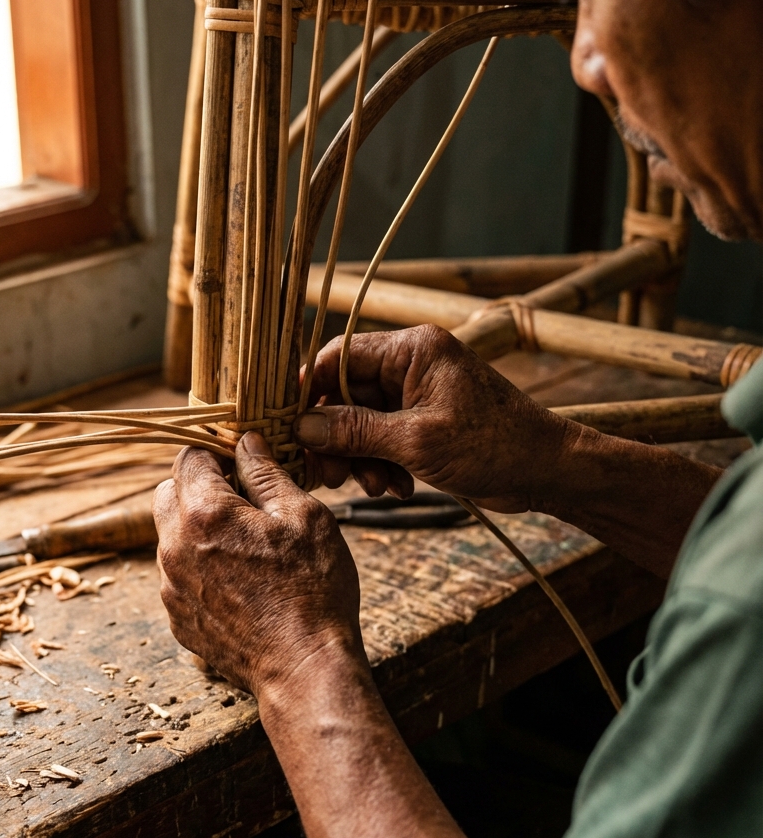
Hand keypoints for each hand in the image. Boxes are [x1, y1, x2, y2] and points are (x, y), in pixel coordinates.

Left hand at [152, 433, 365, 695]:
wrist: (304, 669)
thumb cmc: (313, 591)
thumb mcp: (304, 516)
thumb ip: (267, 473)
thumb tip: (247, 442)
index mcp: (204, 514)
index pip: (189, 456)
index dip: (216, 451)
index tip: (241, 461)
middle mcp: (175, 548)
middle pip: (168, 493)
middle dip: (199, 486)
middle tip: (243, 499)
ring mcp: (172, 587)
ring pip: (171, 536)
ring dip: (199, 529)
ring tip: (248, 545)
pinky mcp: (179, 617)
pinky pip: (180, 576)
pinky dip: (201, 567)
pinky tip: (242, 581)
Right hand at [296, 325, 574, 512]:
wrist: (547, 470)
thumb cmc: (493, 445)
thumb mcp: (416, 441)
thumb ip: (356, 430)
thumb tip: (303, 426)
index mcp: (411, 349)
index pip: (337, 357)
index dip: (309, 392)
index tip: (290, 427)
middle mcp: (410, 364)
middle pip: (345, 394)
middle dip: (336, 437)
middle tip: (328, 474)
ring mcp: (417, 394)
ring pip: (361, 421)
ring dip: (360, 457)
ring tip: (376, 487)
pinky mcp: (423, 421)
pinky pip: (383, 438)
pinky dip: (382, 464)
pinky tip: (398, 487)